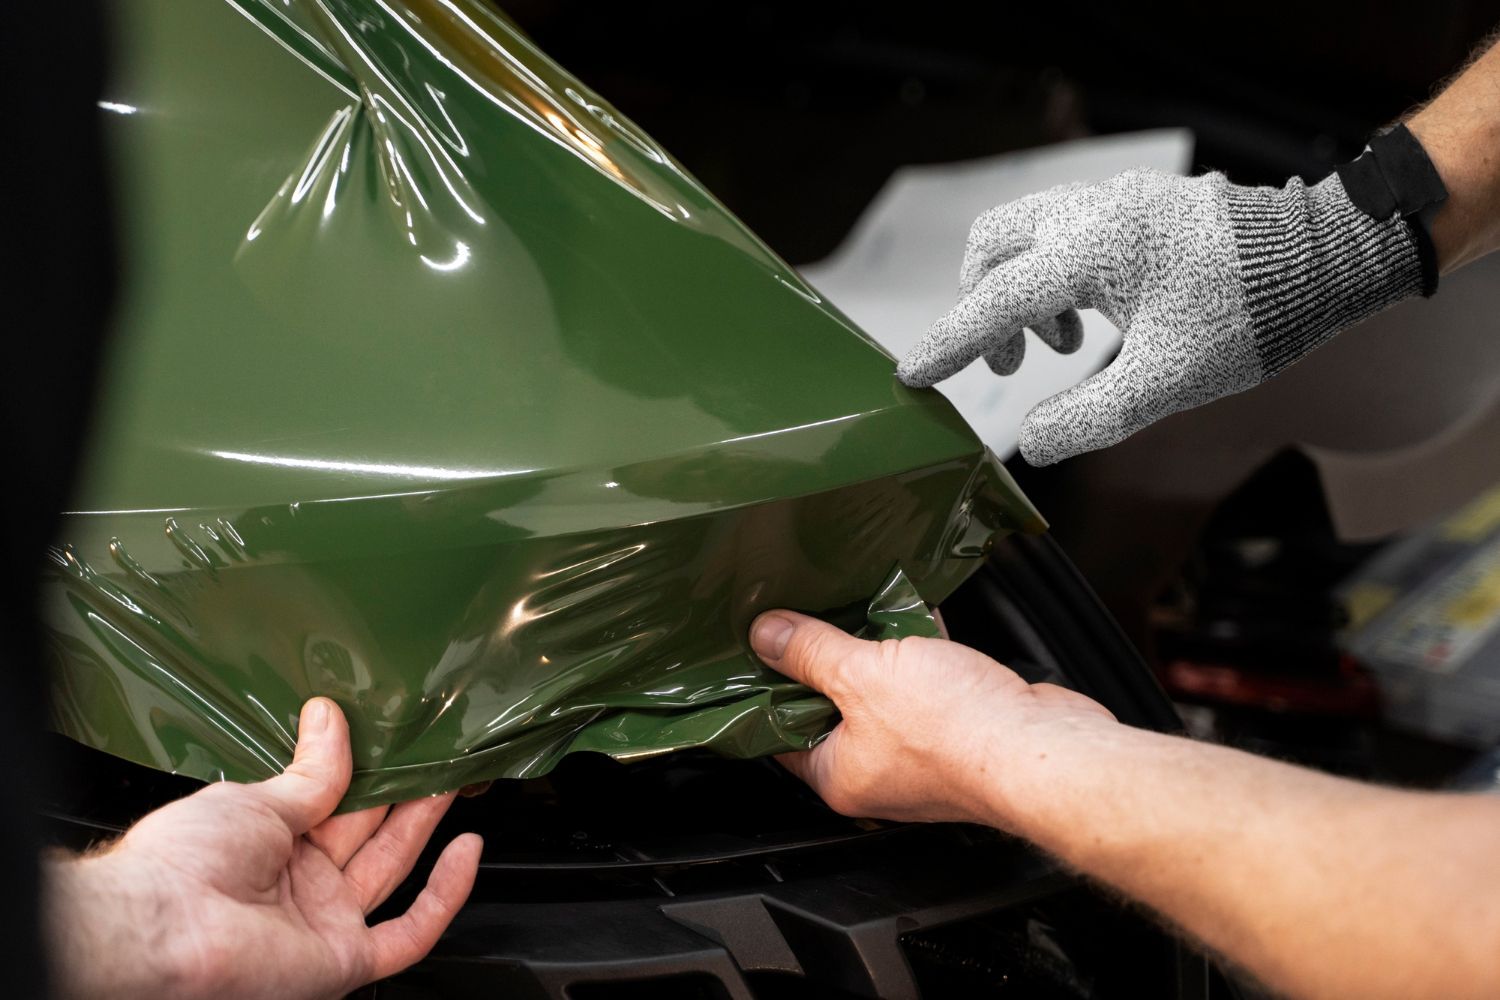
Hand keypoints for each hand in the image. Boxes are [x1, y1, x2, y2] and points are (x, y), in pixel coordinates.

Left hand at [46, 699, 481, 999]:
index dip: (369, 769)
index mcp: (271, 844)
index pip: (336, 801)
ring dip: (427, 825)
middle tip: (438, 749)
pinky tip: (468, 850)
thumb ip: (310, 771)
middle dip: (406, 790)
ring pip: (393, 869)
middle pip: (370, 832)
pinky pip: (409, 934)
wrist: (161, 929)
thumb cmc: (183, 862)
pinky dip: (445, 896)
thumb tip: (329, 718)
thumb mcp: (254, 798)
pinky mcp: (344, 958)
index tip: (397, 733)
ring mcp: (324, 921)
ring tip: (455, 777)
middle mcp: (301, 884)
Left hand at [748, 610, 1114, 824]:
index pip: (781, 733)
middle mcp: (878, 773)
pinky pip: (926, 684)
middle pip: (832, 708)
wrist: (1045, 749)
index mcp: (840, 775)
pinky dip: (919, 652)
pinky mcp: (961, 729)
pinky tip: (917, 615)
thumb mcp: (862, 676)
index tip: (760, 647)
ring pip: (882, 693)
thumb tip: (768, 636)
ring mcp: (922, 753)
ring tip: (861, 607)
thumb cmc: (958, 733)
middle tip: (809, 614)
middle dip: (826, 659)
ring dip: (877, 652)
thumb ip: (811, 652)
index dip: (767, 687)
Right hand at [897, 168, 1424, 465]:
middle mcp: (1093, 213)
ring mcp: (1115, 201)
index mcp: (1092, 249)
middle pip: (994, 246)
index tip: (910, 374)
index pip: (995, 300)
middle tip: (1015, 365)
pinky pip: (1064, 229)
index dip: (950, 343)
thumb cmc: (1247, 317)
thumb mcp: (1165, 383)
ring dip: (1024, 292)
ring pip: (1027, 233)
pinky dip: (1056, 274)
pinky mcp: (1135, 205)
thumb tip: (1033, 444)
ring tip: (1064, 345)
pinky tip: (1095, 317)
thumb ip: (1088, 418)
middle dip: (985, 306)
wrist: (1322, 260)